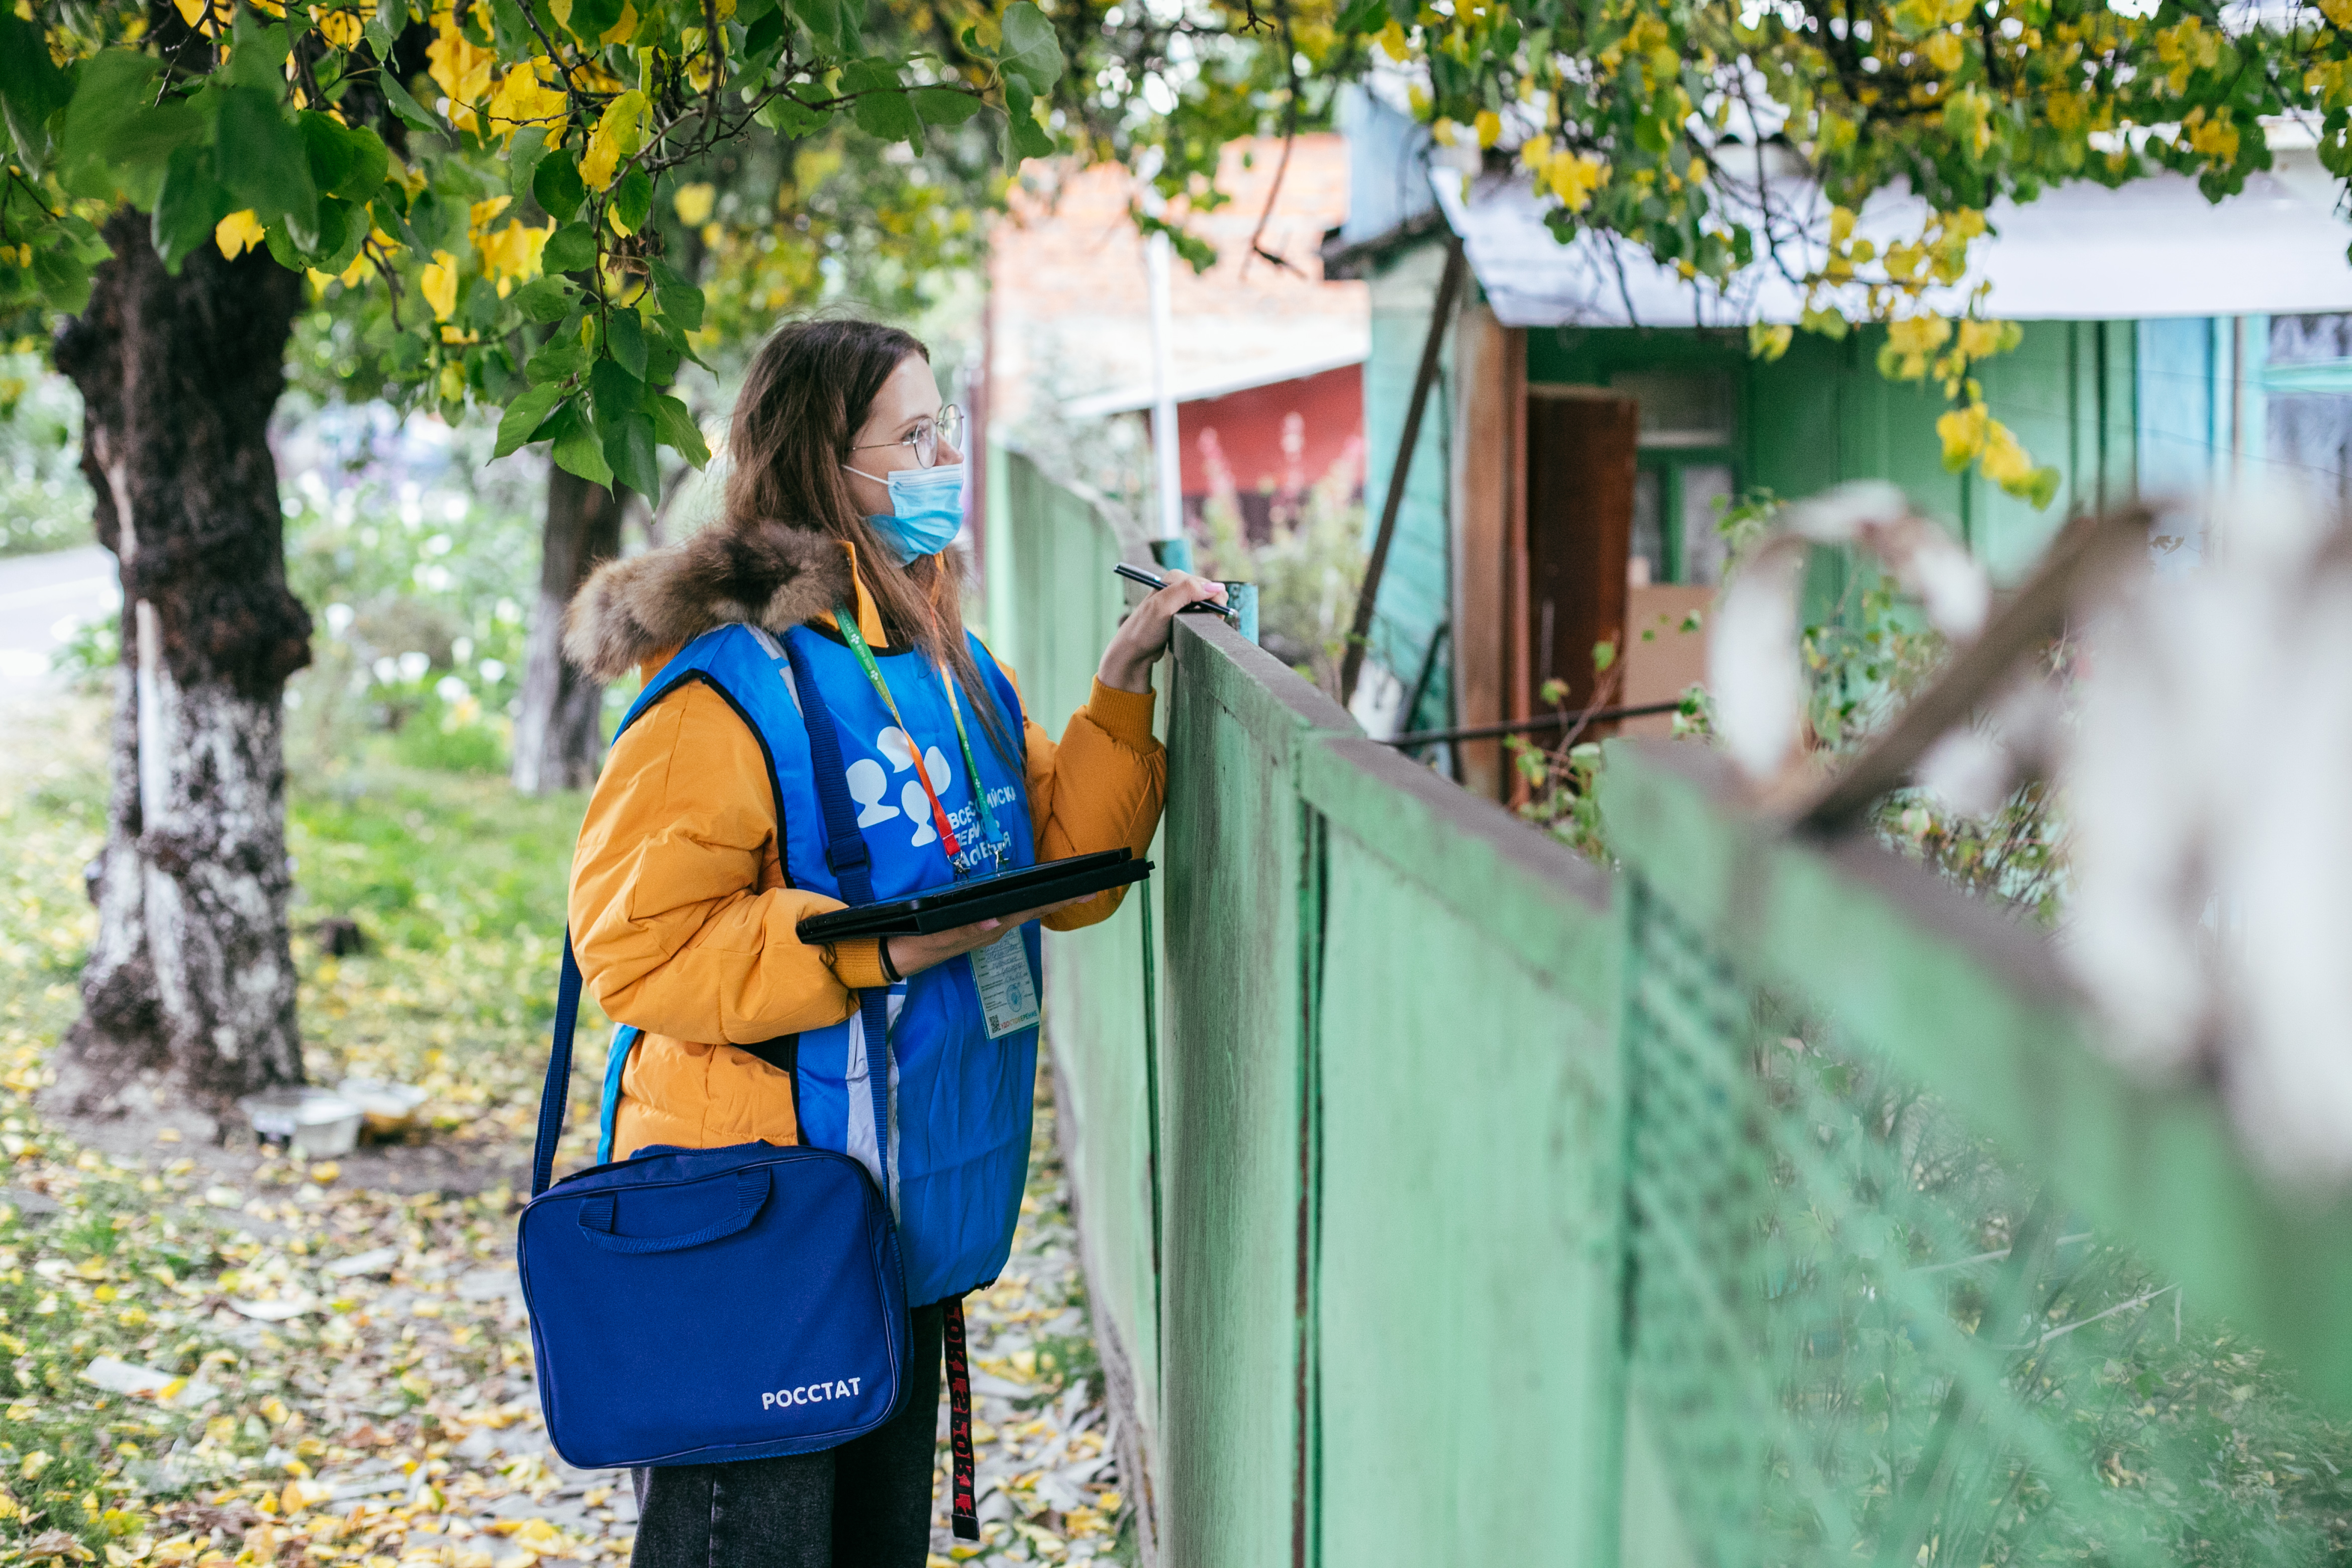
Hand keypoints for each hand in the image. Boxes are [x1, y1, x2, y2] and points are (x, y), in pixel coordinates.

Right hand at [882, 896, 1083, 979]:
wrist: (894, 956)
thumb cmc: (914, 942)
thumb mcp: (937, 936)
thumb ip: (964, 930)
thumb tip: (995, 922)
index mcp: (988, 928)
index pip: (1030, 910)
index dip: (1058, 900)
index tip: (1087, 891)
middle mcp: (992, 929)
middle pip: (1033, 910)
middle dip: (1062, 899)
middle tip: (1093, 888)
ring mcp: (985, 930)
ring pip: (1023, 912)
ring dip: (1047, 901)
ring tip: (1072, 890)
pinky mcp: (975, 930)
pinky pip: (1007, 915)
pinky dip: (1026, 907)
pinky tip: (1036, 902)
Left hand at [1097, 569, 1228, 693]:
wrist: (1134, 651)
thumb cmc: (1145, 629)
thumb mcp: (1164, 607)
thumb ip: (1187, 591)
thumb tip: (1216, 586)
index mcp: (1175, 578)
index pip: (1207, 584)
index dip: (1215, 600)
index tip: (1214, 617)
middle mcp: (1178, 586)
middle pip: (1210, 593)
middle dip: (1213, 608)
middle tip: (1207, 624)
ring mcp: (1180, 600)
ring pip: (1208, 603)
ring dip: (1210, 615)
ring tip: (1200, 627)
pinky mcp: (1182, 613)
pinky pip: (1202, 613)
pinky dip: (1204, 620)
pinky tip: (1197, 628)